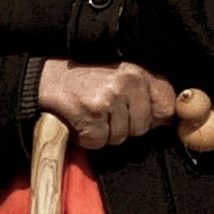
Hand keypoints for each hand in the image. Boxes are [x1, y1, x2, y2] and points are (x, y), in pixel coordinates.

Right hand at [37, 59, 178, 152]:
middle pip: (142, 127)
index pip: (166, 106)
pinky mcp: (91, 113)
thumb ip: (145, 93)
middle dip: (124, 128)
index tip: (140, 117)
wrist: (47, 77)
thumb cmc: (86, 79)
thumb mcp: (121, 75)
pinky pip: (99, 141)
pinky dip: (86, 138)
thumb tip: (166, 120)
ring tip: (91, 116)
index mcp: (139, 72)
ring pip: (120, 137)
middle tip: (105, 114)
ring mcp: (109, 98)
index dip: (155, 118)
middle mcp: (128, 82)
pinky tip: (80, 122)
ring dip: (103, 133)